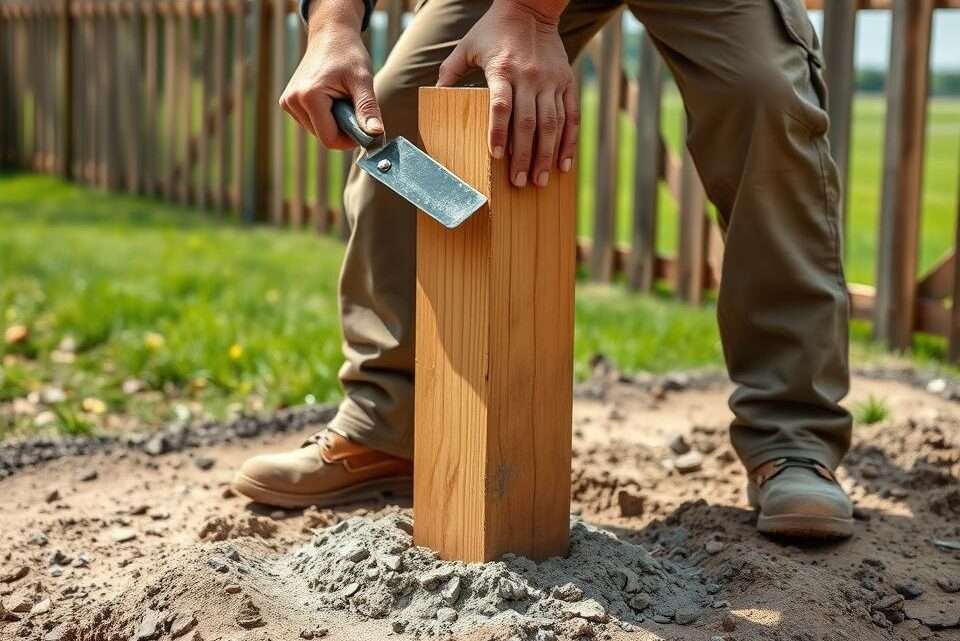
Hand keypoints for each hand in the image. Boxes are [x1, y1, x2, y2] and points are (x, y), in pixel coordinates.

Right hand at [279, 0, 381, 149]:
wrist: (331, 35)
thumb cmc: (348, 54)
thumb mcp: (362, 81)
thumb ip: (368, 109)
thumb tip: (376, 135)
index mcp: (309, 97)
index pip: (329, 139)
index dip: (349, 140)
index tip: (364, 129)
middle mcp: (292, 101)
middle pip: (322, 136)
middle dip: (342, 128)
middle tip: (353, 106)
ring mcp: (288, 102)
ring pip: (317, 131)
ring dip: (334, 122)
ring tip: (341, 98)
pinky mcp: (288, 102)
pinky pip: (311, 122)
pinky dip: (325, 116)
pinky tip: (331, 98)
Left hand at [437, 0, 577, 187]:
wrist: (531, 8)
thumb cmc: (492, 30)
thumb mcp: (466, 47)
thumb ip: (449, 73)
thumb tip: (434, 97)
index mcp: (502, 70)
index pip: (500, 106)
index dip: (498, 132)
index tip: (496, 157)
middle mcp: (529, 77)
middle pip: (528, 123)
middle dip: (524, 156)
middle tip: (520, 183)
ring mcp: (550, 81)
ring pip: (552, 124)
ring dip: (546, 155)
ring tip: (540, 180)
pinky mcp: (566, 82)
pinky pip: (571, 116)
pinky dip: (568, 142)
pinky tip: (563, 164)